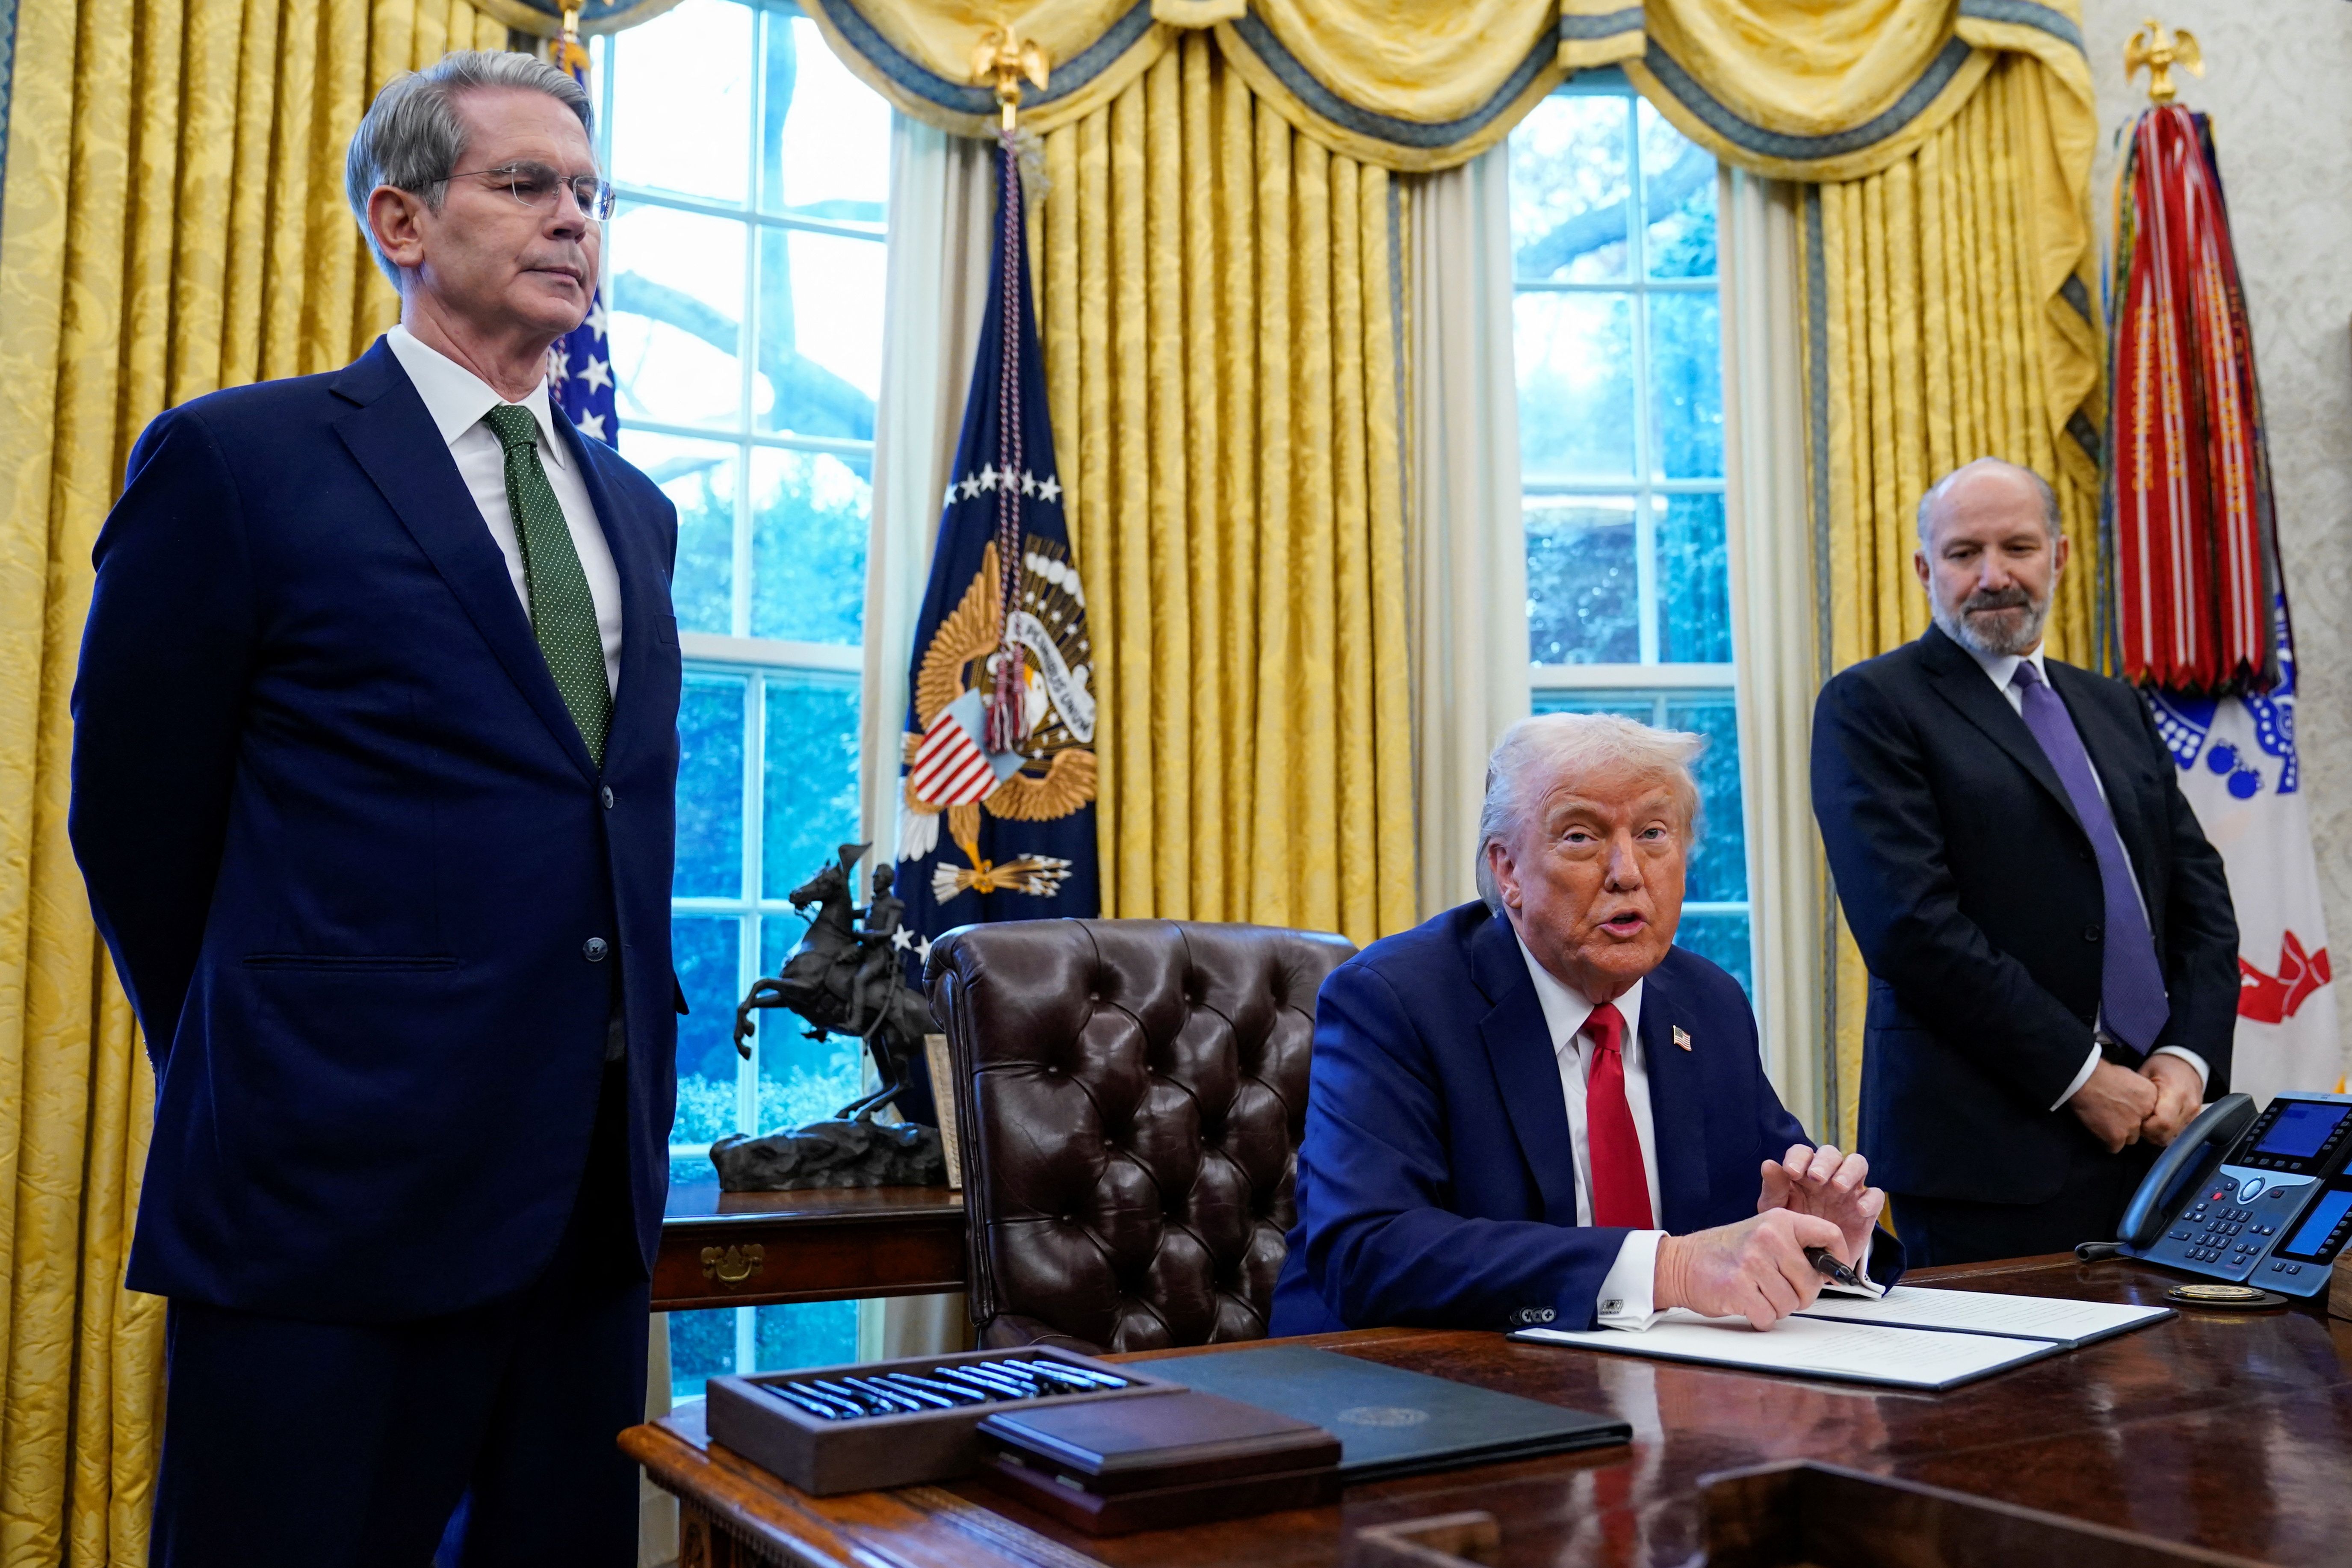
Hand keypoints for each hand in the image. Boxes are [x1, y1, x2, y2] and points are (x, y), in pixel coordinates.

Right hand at [1653, 1209, 1845, 1329]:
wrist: (1681, 1262)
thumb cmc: (1726, 1252)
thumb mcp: (1763, 1234)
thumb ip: (1796, 1247)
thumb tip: (1831, 1273)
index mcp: (1779, 1220)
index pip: (1830, 1234)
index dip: (1838, 1259)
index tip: (1832, 1273)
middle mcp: (1769, 1237)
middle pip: (1811, 1282)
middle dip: (1798, 1295)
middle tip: (1777, 1288)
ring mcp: (1753, 1262)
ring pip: (1791, 1304)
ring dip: (1776, 1307)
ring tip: (1757, 1292)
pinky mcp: (1739, 1287)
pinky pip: (1769, 1316)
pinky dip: (1760, 1317)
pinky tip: (1746, 1302)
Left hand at [1759, 1143, 1884, 1265]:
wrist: (1812, 1261)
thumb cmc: (1793, 1228)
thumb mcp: (1777, 1210)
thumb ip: (1774, 1188)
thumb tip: (1768, 1164)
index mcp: (1803, 1172)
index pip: (1803, 1152)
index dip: (1798, 1157)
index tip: (1791, 1171)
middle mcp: (1828, 1176)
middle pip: (1831, 1154)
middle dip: (1824, 1162)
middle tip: (1816, 1177)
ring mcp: (1849, 1190)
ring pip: (1857, 1164)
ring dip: (1848, 1171)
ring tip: (1838, 1186)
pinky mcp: (1866, 1209)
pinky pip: (1875, 1195)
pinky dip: (1870, 1199)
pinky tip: (1860, 1209)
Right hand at [2069, 1059, 2158, 1153]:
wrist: (2084, 1079)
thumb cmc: (2102, 1074)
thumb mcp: (2129, 1076)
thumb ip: (2137, 1092)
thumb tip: (2134, 1099)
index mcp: (2151, 1096)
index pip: (2150, 1114)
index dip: (2138, 1113)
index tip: (2126, 1109)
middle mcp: (2146, 1113)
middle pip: (2141, 1128)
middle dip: (2129, 1125)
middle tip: (2114, 1116)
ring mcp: (2132, 1126)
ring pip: (2130, 1139)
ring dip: (2119, 1134)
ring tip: (2105, 1123)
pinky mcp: (2116, 1136)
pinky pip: (2114, 1147)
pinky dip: (2106, 1141)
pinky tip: (2098, 1130)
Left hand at [2139, 1054, 2201, 1146]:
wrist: (2188, 1063)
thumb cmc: (2163, 1065)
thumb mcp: (2146, 1071)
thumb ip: (2138, 1092)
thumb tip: (2125, 1110)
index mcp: (2176, 1093)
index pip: (2163, 1122)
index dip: (2146, 1127)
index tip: (2135, 1120)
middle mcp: (2188, 1107)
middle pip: (2167, 1135)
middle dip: (2149, 1134)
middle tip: (2138, 1123)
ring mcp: (2194, 1115)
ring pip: (2172, 1138)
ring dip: (2156, 1135)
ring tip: (2147, 1122)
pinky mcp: (2195, 1119)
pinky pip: (2178, 1134)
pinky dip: (2165, 1132)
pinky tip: (2157, 1122)